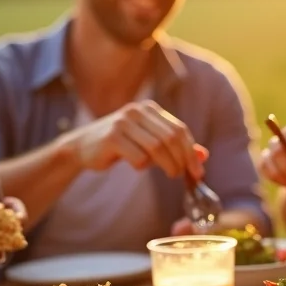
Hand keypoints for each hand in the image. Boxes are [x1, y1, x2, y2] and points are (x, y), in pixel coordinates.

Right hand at [63, 100, 202, 179]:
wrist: (82, 147)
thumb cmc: (120, 145)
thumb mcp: (149, 142)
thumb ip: (174, 146)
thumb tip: (203, 155)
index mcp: (149, 109)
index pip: (179, 129)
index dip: (191, 151)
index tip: (198, 171)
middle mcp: (137, 112)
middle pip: (171, 137)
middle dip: (182, 159)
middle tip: (185, 176)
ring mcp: (123, 123)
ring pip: (157, 147)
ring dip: (168, 165)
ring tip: (172, 174)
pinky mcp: (111, 138)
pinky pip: (138, 157)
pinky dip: (142, 166)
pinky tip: (137, 166)